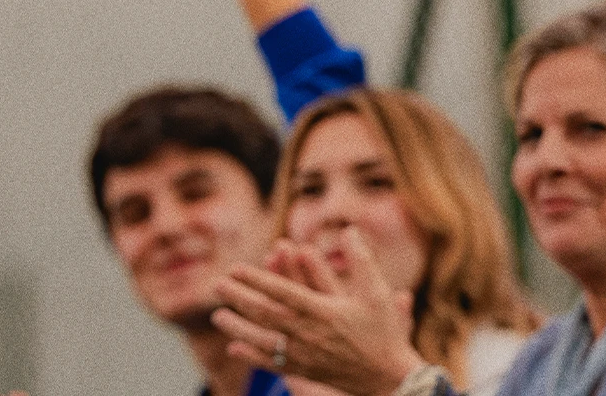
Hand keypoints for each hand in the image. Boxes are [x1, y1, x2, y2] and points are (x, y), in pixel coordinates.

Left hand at [211, 231, 422, 395]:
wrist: (389, 377)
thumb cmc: (384, 333)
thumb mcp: (377, 292)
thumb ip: (362, 260)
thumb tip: (350, 229)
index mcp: (324, 311)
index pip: (283, 292)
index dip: (257, 279)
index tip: (235, 268)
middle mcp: (310, 333)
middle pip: (266, 314)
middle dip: (239, 298)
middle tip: (216, 285)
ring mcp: (305, 354)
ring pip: (263, 340)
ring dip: (238, 327)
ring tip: (217, 316)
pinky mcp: (305, 370)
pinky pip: (273, 363)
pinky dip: (252, 356)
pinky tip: (234, 348)